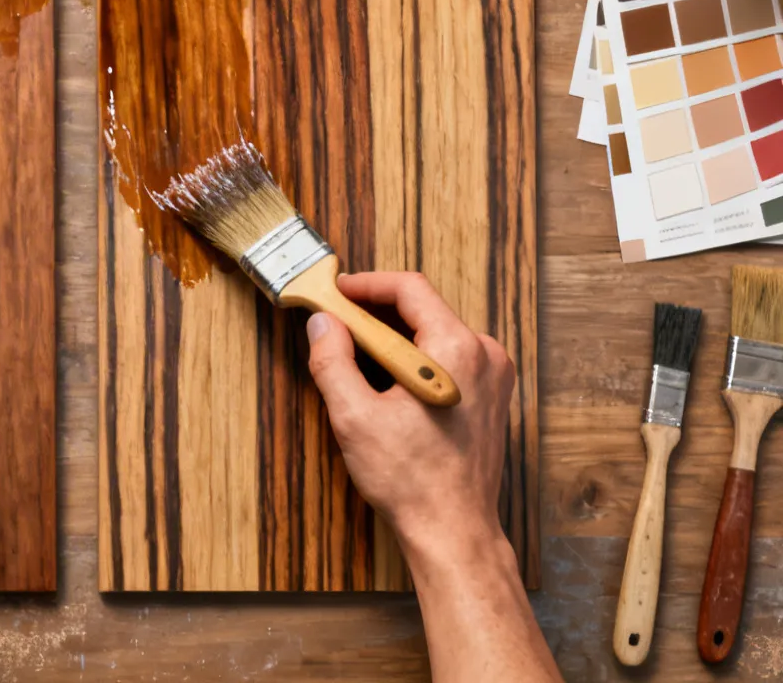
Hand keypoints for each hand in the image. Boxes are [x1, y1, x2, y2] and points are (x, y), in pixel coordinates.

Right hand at [305, 271, 515, 559]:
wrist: (453, 530)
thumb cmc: (412, 480)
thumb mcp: (354, 416)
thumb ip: (332, 360)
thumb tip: (322, 324)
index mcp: (456, 349)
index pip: (410, 289)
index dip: (366, 285)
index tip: (337, 294)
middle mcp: (484, 355)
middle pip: (423, 310)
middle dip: (375, 314)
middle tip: (337, 327)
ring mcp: (493, 377)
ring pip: (434, 334)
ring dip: (394, 339)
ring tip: (358, 360)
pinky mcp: (492, 397)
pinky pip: (449, 359)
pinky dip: (414, 359)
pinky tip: (387, 385)